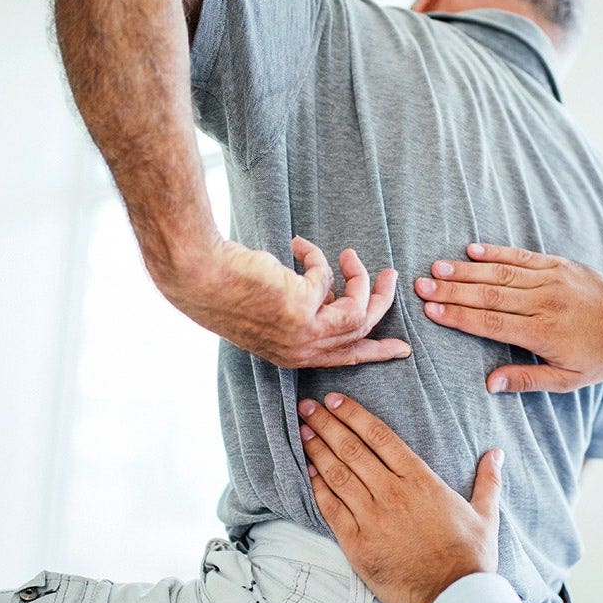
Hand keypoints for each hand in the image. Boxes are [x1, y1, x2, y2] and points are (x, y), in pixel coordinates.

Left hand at [157, 236, 410, 367]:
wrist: (201, 277)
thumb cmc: (229, 290)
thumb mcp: (274, 311)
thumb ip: (306, 312)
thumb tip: (332, 295)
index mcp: (294, 356)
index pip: (346, 358)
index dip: (376, 352)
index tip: (402, 349)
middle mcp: (302, 350)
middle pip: (362, 331)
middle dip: (382, 302)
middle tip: (390, 276)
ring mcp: (304, 331)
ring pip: (357, 308)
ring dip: (360, 277)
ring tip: (350, 254)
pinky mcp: (303, 306)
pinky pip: (327, 276)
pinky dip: (316, 256)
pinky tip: (297, 244)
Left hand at [298, 393, 502, 602]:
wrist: (453, 595)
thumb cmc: (470, 556)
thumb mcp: (485, 514)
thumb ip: (488, 480)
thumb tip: (496, 453)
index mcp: (420, 480)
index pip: (380, 436)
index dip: (354, 414)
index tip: (335, 400)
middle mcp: (392, 492)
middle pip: (352, 449)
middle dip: (327, 424)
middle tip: (307, 407)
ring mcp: (372, 517)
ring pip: (338, 474)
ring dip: (317, 450)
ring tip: (302, 431)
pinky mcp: (357, 543)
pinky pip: (331, 508)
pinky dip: (317, 487)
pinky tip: (306, 471)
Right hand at [413, 243, 602, 391]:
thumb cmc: (598, 355)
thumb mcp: (566, 379)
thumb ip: (526, 380)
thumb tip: (489, 384)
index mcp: (542, 333)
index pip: (491, 323)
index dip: (459, 316)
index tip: (431, 310)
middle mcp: (543, 302)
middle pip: (489, 294)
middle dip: (452, 290)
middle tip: (421, 286)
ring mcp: (550, 280)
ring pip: (500, 272)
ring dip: (465, 270)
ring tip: (436, 268)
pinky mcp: (557, 265)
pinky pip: (521, 256)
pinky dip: (495, 252)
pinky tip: (471, 250)